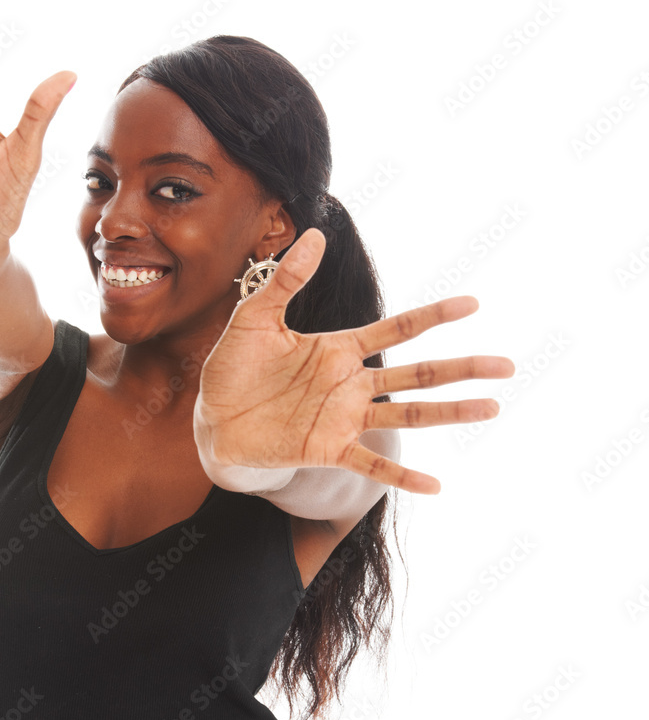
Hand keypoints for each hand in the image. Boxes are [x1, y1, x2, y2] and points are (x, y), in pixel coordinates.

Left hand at [193, 229, 515, 494]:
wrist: (212, 420)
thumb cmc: (234, 369)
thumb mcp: (255, 318)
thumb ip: (285, 280)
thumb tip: (313, 233)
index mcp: (338, 349)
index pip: (395, 329)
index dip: (432, 317)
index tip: (473, 303)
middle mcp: (350, 384)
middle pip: (416, 373)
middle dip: (461, 368)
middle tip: (507, 365)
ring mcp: (343, 418)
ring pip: (407, 414)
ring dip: (449, 412)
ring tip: (491, 408)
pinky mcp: (327, 449)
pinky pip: (370, 464)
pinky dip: (401, 476)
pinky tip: (437, 485)